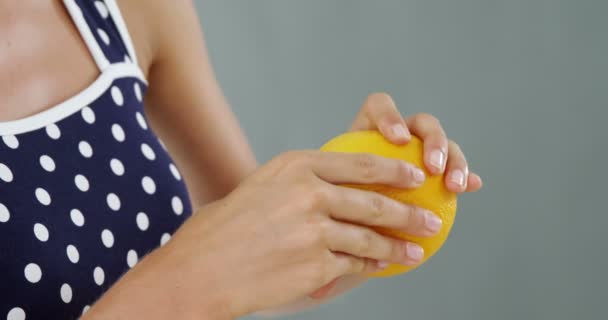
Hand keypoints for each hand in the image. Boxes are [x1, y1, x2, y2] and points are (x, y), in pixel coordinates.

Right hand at [163, 149, 442, 317]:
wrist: (203, 268)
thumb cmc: (227, 227)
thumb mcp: (265, 187)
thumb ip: (304, 183)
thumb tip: (343, 190)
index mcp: (297, 165)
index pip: (360, 164)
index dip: (395, 170)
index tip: (415, 177)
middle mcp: (309, 193)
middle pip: (373, 201)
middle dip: (409, 212)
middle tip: (431, 218)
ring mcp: (314, 230)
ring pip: (369, 237)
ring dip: (399, 245)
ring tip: (418, 250)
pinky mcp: (316, 265)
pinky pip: (355, 264)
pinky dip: (373, 266)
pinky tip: (384, 267)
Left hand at [309, 92, 482, 298]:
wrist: (349, 228)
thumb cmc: (330, 219)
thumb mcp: (326, 213)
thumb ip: (328, 217)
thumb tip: (322, 261)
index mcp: (366, 136)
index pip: (380, 108)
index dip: (391, 116)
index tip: (397, 141)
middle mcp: (395, 140)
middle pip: (420, 124)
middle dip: (432, 140)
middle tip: (431, 169)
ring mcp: (418, 155)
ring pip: (443, 145)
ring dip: (453, 159)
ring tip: (453, 186)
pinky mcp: (436, 174)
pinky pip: (455, 171)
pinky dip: (466, 176)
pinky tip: (473, 187)